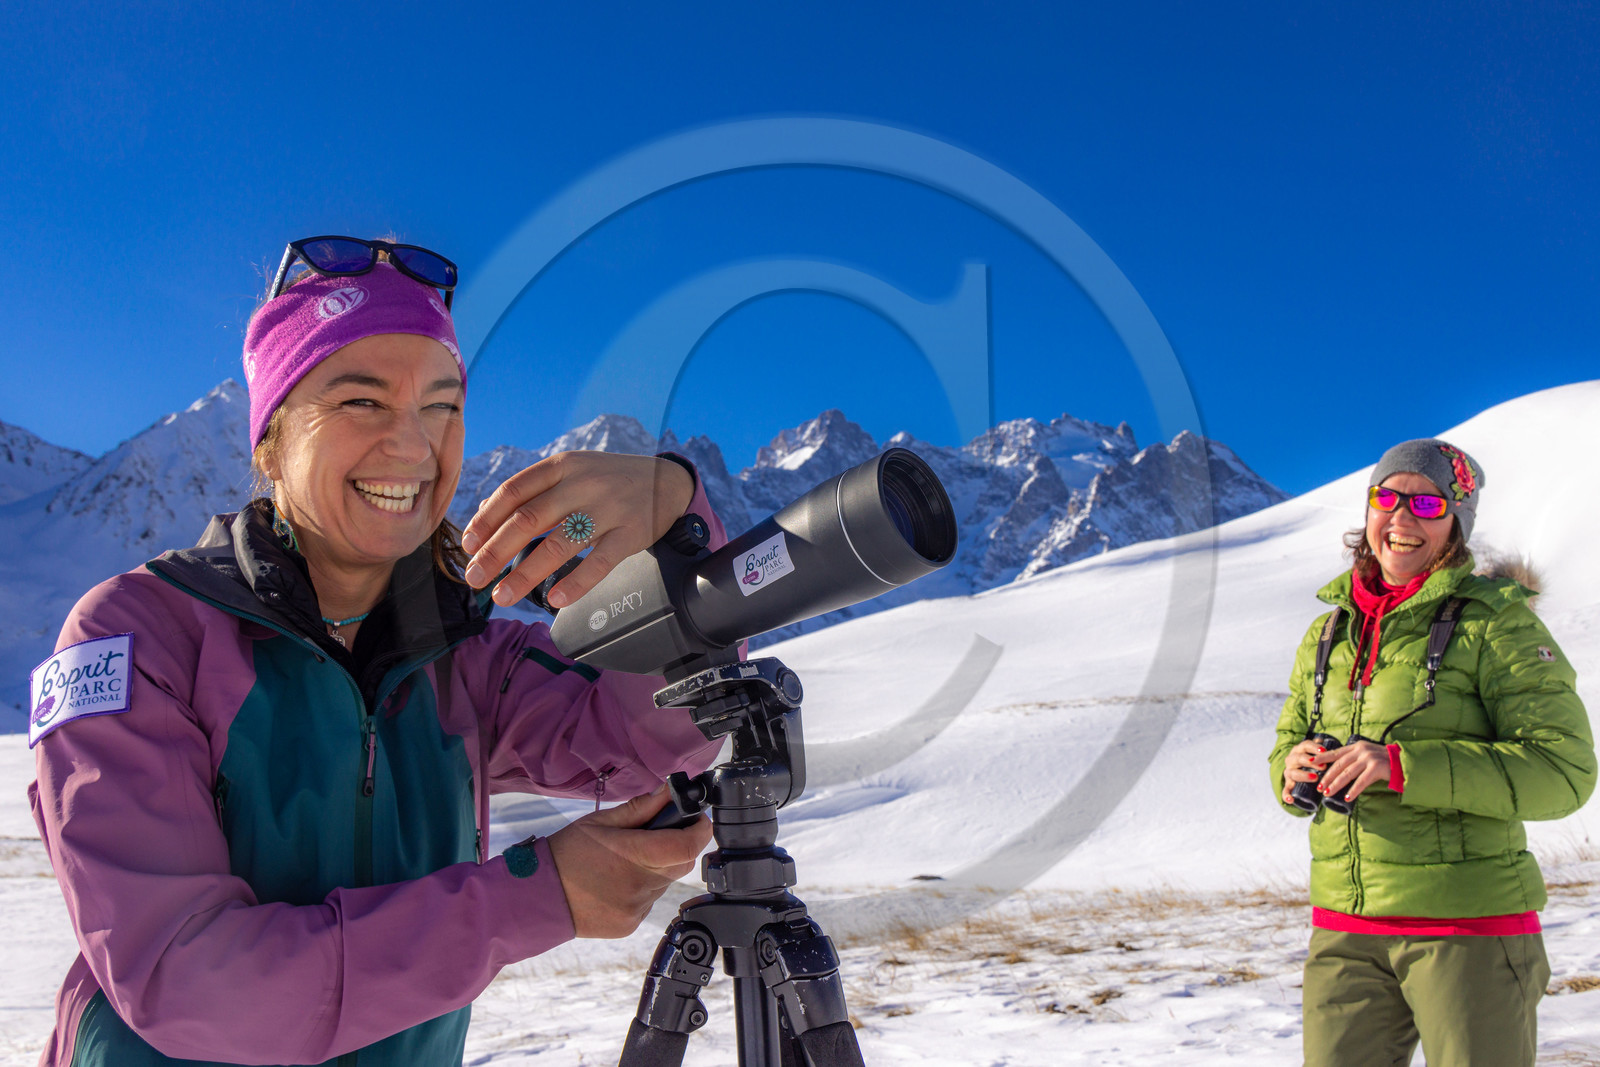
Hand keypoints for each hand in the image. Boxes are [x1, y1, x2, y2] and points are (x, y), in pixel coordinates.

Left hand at [459, 452, 694, 607]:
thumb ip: (531, 492)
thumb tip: (482, 519)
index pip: (513, 491)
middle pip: (528, 519)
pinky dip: (576, 583)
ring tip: (502, 596)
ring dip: (525, 574)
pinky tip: (554, 600)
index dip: (486, 520)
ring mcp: (607, 509)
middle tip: (474, 577)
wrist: (667, 481)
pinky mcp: (630, 533)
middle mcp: (582, 484)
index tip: (468, 545)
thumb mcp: (570, 472)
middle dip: (495, 551)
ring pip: (559, 544)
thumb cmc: (607, 480)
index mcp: (561, 466)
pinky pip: (600, 562)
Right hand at [546, 785, 712, 938]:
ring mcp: (636, 909)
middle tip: (658, 835)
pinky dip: (643, 887)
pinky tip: (618, 881)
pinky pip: (650, 900)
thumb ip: (640, 808)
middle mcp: (639, 886)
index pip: (687, 844)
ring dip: (658, 867)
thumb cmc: (566, 854)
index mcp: (632, 855)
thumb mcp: (600, 822)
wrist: (539, 897)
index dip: (699, 829)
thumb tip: (669, 792)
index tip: (696, 818)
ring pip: (665, 882)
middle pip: (683, 863)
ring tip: (627, 860)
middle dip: (680, 845)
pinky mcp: (630, 924)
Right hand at [1281, 737, 1328, 804]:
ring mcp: (1289, 772)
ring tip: (1314, 778)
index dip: (1314, 747)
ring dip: (1303, 775)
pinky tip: (1291, 799)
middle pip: (1298, 758)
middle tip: (1323, 766)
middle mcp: (1292, 759)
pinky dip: (1286, 794)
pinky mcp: (1288, 784)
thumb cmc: (1314, 762)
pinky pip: (1285, 790)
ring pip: (1292, 773)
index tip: (1324, 751)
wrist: (1300, 770)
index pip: (1305, 745)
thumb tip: (1336, 745)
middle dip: (1311, 761)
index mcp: (1299, 750)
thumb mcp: (1318, 754)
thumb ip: (1324, 750)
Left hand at [1310, 740, 1390, 803]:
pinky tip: (1348, 797)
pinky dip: (1354, 790)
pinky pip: (1362, 781)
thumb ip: (1353, 760)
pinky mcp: (1377, 767)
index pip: (1336, 752)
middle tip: (1319, 786)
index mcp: (1356, 747)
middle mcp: (1361, 750)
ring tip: (1327, 793)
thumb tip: (1336, 771)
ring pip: (1348, 773)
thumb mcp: (1366, 757)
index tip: (1310, 762)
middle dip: (1327, 776)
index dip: (1322, 757)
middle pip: (1339, 764)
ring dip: (1336, 784)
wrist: (1403, 763)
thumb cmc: (1383, 762)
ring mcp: (1369, 758)